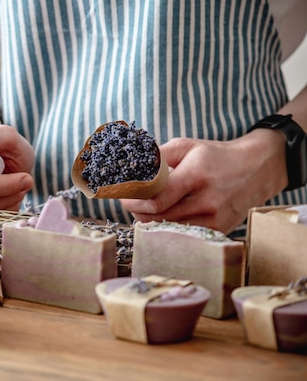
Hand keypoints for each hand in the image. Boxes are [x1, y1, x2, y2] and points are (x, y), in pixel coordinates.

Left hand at [119, 130, 286, 233]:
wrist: (256, 169)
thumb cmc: (214, 156)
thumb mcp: (186, 146)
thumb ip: (156, 157)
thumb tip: (129, 170)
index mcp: (196, 175)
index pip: (156, 198)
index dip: (134, 200)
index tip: (124, 196)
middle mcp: (207, 200)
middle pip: (158, 217)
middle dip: (137, 210)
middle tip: (129, 202)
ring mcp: (214, 219)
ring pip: (167, 228)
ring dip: (149, 220)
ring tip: (144, 207)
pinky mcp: (218, 230)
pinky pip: (182, 234)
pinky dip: (167, 227)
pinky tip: (163, 216)